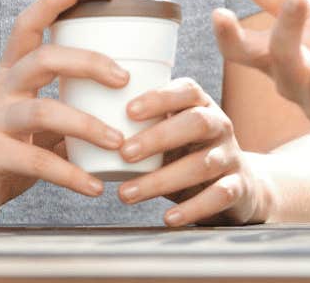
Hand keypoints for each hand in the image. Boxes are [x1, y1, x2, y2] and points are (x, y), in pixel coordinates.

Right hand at [0, 0, 129, 225]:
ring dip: (86, 125)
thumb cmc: (7, 147)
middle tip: (124, 79)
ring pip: (41, 110)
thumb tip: (130, 97)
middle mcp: (1, 89)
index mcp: (13, 72)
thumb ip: (70, 105)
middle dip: (88, 62)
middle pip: (43, 59)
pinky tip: (94, 186)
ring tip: (118, 142)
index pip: (29, 24)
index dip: (55, 1)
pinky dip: (70, 174)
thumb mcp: (37, 119)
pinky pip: (35, 162)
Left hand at [114, 78, 264, 225]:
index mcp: (201, 105)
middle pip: (197, 122)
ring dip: (162, 179)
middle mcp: (220, 126)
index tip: (128, 110)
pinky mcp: (238, 187)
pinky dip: (193, 208)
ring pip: (202, 164)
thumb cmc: (187, 155)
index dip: (159, 98)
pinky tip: (168, 218)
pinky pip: (218, 196)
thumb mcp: (169, 136)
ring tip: (126, 194)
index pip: (186, 90)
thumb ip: (136, 131)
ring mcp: (231, 156)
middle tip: (124, 153)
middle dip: (159, 137)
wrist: (239, 186)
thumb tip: (70, 139)